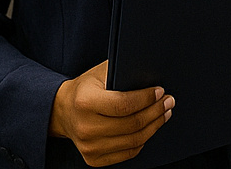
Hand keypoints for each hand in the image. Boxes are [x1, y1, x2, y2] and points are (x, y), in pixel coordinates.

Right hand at [49, 61, 172, 166]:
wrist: (63, 111)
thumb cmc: (84, 90)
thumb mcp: (98, 74)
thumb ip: (120, 72)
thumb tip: (149, 74)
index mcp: (85, 102)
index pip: (124, 104)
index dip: (146, 99)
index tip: (159, 92)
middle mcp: (85, 126)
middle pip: (132, 124)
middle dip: (156, 111)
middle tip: (168, 102)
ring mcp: (89, 146)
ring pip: (134, 140)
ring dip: (154, 126)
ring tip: (163, 114)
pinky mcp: (94, 159)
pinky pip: (128, 152)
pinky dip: (143, 140)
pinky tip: (149, 128)